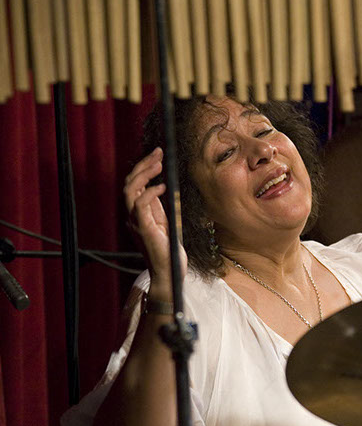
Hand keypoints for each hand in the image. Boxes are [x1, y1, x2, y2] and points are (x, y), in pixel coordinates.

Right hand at [124, 147, 186, 296]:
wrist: (169, 272)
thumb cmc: (168, 249)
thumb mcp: (166, 222)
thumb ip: (159, 206)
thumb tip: (161, 186)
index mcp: (138, 212)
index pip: (134, 184)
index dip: (143, 167)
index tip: (158, 154)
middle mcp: (133, 215)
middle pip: (129, 183)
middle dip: (143, 165)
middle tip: (159, 153)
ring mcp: (136, 222)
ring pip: (130, 190)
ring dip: (144, 174)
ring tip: (159, 164)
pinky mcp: (144, 229)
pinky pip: (140, 206)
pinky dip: (150, 193)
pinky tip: (163, 186)